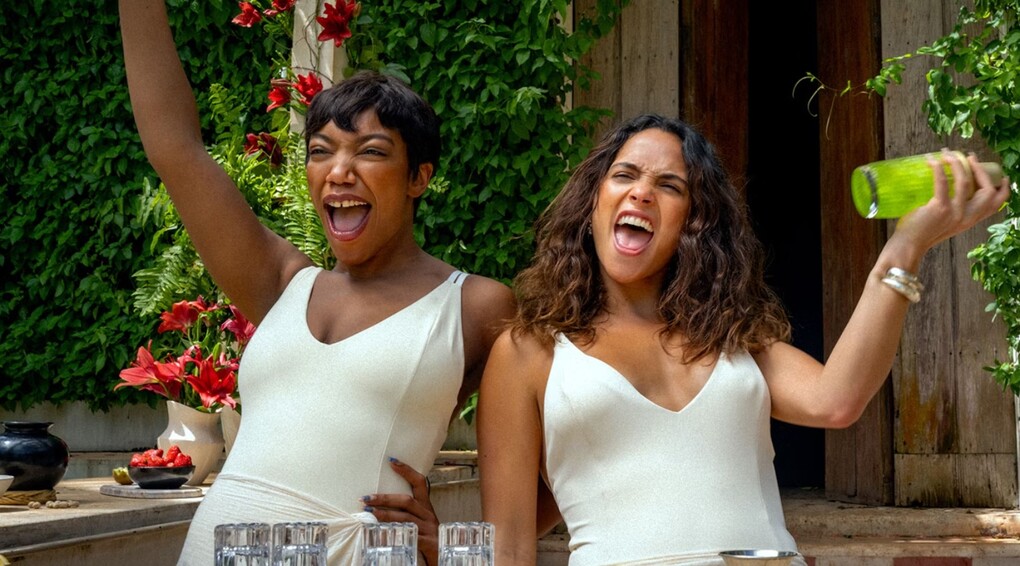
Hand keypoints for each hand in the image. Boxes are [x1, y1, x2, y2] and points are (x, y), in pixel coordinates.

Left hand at [361, 458, 438, 565]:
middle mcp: (428, 515)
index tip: (392, 461)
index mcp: (426, 508)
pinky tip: (381, 533)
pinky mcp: (428, 542)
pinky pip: (409, 536)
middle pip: (407, 501)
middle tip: (366, 498)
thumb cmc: (427, 540)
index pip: (419, 483)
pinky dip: (395, 533)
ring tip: (368, 512)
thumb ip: (404, 515)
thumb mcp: (419, 523)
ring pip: (405, 518)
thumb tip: (378, 507)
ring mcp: (429, 529)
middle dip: (385, 498)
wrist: (444, 557)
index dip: (407, 471)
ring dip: (384, 514)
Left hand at [894, 150, 1010, 252]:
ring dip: (956, 163)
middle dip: (981, 170)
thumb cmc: (922, 233)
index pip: (996, 204)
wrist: (908, 247)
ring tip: (946, 153)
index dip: (1003, 189)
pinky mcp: (940, 209)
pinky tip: (932, 160)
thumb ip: (954, 211)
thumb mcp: (946, 223)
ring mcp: (955, 213)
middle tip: (969, 157)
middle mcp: (967, 218)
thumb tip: (950, 186)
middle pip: (987, 191)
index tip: (1002, 175)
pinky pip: (942, 182)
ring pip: (965, 181)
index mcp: (971, 220)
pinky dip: (938, 168)